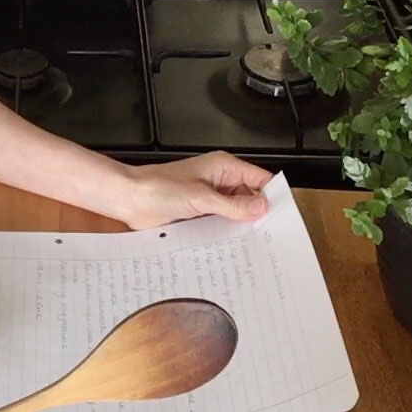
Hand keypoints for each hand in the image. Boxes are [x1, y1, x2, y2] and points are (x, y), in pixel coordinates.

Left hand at [117, 152, 273, 229]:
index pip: (259, 179)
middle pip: (249, 197)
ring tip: (251, 242)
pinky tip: (230, 244)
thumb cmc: (157, 188)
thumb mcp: (201, 198)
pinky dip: (225, 231)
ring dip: (240, 224)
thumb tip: (261, 207)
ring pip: (235, 211)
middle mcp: (217, 180)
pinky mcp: (198, 211)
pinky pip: (219, 221)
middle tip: (268, 234)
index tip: (281, 215)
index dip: (271, 195)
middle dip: (257, 214)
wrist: (129, 199)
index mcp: (222, 167)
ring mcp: (208, 196)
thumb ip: (232, 205)